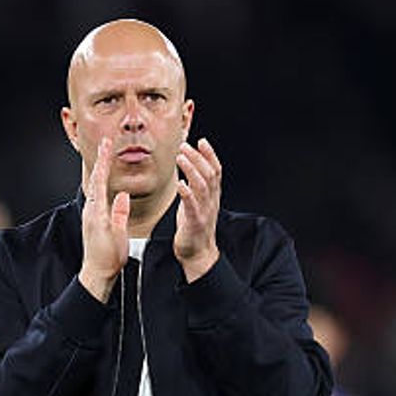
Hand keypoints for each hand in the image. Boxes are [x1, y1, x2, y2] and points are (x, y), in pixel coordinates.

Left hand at [78, 137, 129, 301]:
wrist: (97, 273)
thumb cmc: (109, 258)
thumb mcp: (119, 236)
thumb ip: (120, 214)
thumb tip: (122, 196)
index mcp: (98, 212)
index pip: (101, 181)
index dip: (104, 162)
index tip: (107, 145)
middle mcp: (91, 211)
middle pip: (97, 180)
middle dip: (102, 161)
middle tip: (106, 143)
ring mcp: (91, 215)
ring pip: (96, 187)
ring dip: (102, 171)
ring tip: (107, 157)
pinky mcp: (93, 220)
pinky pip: (98, 196)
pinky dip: (102, 184)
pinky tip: (106, 181)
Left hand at [174, 138, 220, 281]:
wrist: (198, 254)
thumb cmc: (194, 229)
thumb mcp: (197, 204)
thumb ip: (195, 188)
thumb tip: (188, 171)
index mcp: (212, 196)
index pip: (215, 171)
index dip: (210, 155)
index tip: (202, 141)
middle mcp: (211, 202)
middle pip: (209, 174)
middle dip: (198, 157)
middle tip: (185, 145)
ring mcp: (204, 212)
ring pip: (202, 186)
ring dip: (192, 169)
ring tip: (181, 157)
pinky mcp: (195, 223)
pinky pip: (192, 206)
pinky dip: (187, 194)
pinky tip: (180, 184)